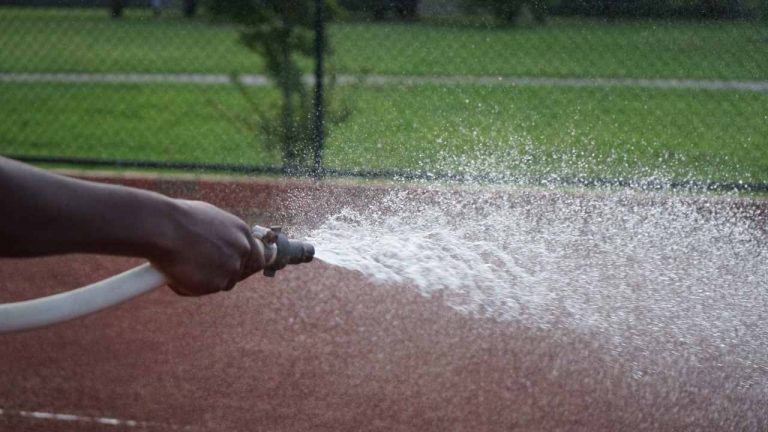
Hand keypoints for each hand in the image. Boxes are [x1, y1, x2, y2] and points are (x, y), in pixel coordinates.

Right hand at [149, 200, 264, 295]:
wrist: (162, 228)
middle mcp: (241, 249)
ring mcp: (230, 267)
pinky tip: (177, 271)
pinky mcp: (216, 283)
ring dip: (206, 280)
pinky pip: (204, 290)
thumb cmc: (177, 219)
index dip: (244, 265)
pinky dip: (190, 286)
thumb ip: (221, 235)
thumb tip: (218, 245)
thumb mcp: (208, 219)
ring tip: (183, 265)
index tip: (233, 268)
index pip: (257, 256)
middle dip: (225, 275)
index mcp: (241, 231)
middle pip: (241, 272)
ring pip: (222, 283)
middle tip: (205, 272)